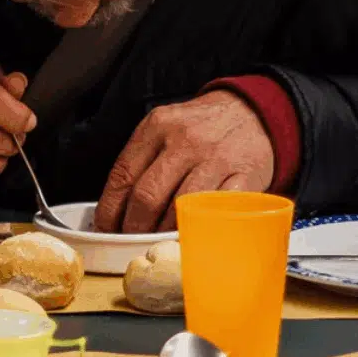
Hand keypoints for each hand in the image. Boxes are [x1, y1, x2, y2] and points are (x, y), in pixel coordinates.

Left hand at [94, 90, 273, 232]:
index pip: (123, 175)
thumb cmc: (200, 129)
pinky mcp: (244, 177)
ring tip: (157, 243)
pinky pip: (215, 212)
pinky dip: (198, 228)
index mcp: (158, 126)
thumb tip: (113, 209)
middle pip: (147, 196)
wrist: (251, 113)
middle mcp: (185, 140)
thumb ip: (141, 160)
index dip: (110, 209)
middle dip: (133, 227)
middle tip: (131, 240)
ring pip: (179, 209)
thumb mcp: (164, 128)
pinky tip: (189, 235)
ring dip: (163, 234)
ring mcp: (216, 159)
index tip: (106, 228)